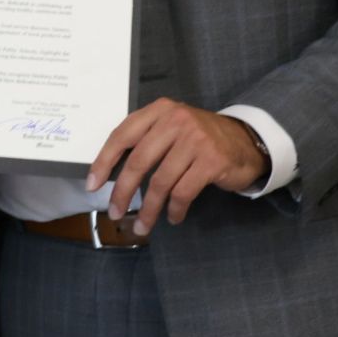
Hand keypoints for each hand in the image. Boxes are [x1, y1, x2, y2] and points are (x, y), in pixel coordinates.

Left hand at [86, 99, 266, 235]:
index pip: (123, 135)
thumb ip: (145, 141)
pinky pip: (183, 192)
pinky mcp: (212, 161)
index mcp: (159, 111)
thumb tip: (110, 173)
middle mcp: (176, 121)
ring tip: (143, 225)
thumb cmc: (199, 139)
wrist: (245, 141)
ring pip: (161, 181)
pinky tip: (173, 217)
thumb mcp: (171, 128)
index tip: (93, 184)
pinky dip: (174, 209)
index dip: (104, 161)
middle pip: (139, 161)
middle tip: (114, 213)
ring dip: (148, 209)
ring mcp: (195, 140)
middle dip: (122, 191)